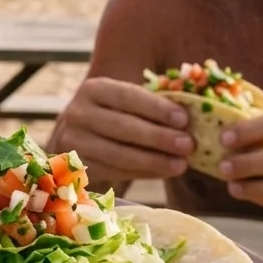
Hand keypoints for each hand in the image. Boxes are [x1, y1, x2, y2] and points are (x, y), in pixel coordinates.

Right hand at [54, 77, 194, 182]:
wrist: (79, 137)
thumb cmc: (113, 115)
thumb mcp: (123, 102)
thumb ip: (149, 105)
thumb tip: (188, 120)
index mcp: (93, 89)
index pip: (127, 96)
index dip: (156, 108)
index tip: (184, 119)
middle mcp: (78, 113)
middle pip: (123, 127)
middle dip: (159, 137)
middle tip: (188, 145)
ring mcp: (74, 142)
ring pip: (119, 154)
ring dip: (154, 160)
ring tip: (181, 164)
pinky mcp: (78, 167)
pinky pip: (115, 171)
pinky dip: (144, 173)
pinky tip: (164, 171)